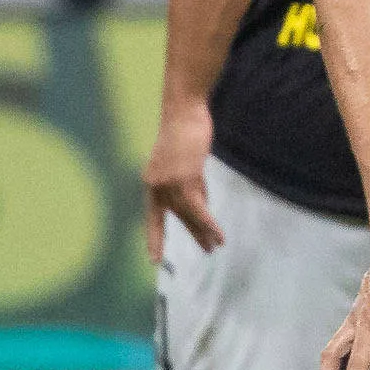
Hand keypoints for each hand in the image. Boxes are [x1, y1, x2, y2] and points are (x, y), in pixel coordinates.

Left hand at [140, 93, 222, 264]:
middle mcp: (155, 186)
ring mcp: (168, 184)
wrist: (183, 110)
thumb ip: (192, 185)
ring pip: (189, 216)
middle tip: (207, 251)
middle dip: (193, 235)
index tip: (153, 258)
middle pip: (177, 218)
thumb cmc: (185, 131)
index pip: (152, 217)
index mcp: (151, 182)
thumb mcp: (186, 163)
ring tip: (216, 246)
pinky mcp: (184, 180)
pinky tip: (218, 234)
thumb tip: (202, 207)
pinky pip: (198, 209)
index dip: (154, 238)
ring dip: (204, 232)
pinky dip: (209, 223)